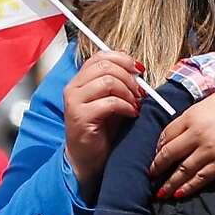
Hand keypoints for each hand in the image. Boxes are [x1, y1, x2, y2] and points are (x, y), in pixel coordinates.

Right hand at [63, 52, 144, 194]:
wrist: (88, 158)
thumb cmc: (103, 130)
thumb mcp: (113, 101)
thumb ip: (120, 83)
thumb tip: (137, 68)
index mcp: (81, 80)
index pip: (100, 56)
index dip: (123, 58)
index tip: (139, 70)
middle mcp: (74, 87)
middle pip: (105, 66)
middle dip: (129, 77)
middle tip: (140, 92)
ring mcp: (75, 101)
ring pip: (107, 81)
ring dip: (128, 92)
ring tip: (135, 104)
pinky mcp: (81, 116)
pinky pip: (109, 102)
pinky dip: (126, 106)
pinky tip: (131, 114)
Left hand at [150, 86, 214, 199]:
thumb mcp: (214, 101)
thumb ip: (196, 113)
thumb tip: (185, 123)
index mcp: (192, 116)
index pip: (166, 134)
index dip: (158, 146)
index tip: (155, 153)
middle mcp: (197, 135)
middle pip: (170, 154)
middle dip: (157, 166)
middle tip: (150, 174)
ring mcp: (210, 151)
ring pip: (183, 170)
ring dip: (169, 183)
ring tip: (160, 192)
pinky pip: (202, 178)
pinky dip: (189, 187)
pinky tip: (180, 193)